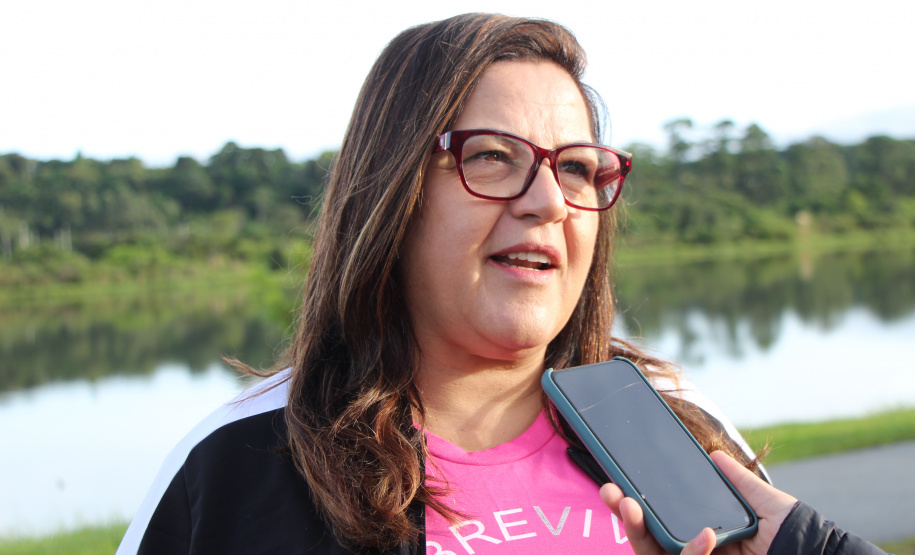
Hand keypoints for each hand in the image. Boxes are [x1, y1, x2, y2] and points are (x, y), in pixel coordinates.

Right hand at [599, 451, 797, 554]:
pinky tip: (704, 535)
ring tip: (630, 506)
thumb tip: (715, 455)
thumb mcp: (766, 503)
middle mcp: (694, 549)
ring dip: (637, 531)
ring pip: (653, 554)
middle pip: (645, 537)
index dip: (633, 505)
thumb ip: (739, 482)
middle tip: (612, 493)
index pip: (658, 519)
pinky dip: (692, 551)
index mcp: (701, 530)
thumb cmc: (792, 534)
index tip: (616, 485)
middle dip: (623, 516)